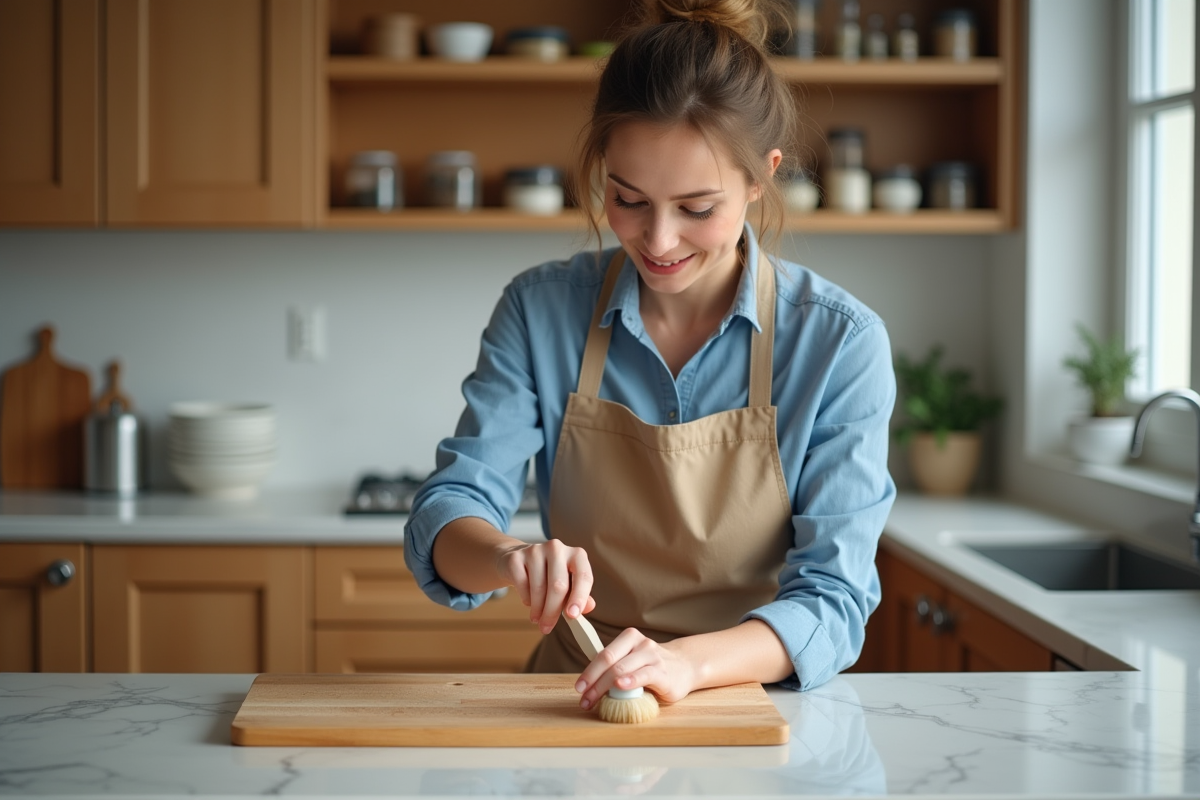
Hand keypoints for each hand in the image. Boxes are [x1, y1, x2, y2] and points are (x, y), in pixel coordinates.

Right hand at [495, 539, 594, 633]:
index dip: (579, 597)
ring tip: (537, 619)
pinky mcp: (516, 557)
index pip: (583, 576)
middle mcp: (557, 549)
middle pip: (558, 585)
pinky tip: (529, 602)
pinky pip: (522, 585)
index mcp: (576, 555)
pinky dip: (526, 599)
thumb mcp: (568, 584)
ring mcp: (535, 550)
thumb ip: (580, 596)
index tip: (573, 616)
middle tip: (547, 627)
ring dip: (538, 609)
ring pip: (539, 588)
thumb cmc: (548, 575)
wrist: (519, 561)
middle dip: (552, 611)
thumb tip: (588, 607)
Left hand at [574, 627, 697, 707]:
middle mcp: (641, 644)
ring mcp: (653, 657)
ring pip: (622, 668)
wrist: (686, 667)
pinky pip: (644, 675)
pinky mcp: (663, 673)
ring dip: (603, 686)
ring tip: (593, 700)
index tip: (579, 687)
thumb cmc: (653, 667)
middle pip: (609, 660)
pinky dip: (630, 680)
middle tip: (583, 697)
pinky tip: (620, 686)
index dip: (589, 671)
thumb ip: (616, 666)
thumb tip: (590, 685)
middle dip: (592, 680)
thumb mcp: (633, 660)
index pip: (604, 654)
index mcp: (629, 638)